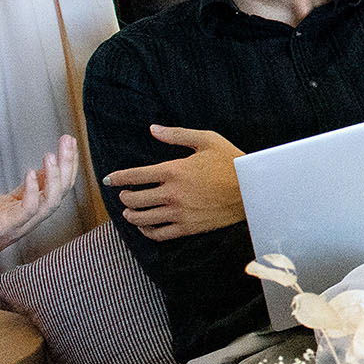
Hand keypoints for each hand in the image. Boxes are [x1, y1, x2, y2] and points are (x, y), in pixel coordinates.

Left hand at [0, 135, 77, 285]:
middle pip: (62, 190)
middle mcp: (33, 218)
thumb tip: (41, 172)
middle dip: (67, 165)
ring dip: (55, 177)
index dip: (68, 165)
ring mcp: (22, 224)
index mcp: (34, 211)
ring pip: (52, 200)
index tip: (69, 144)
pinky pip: (29, 209)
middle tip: (68, 142)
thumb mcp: (6, 203)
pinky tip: (30, 173)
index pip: (61, 186)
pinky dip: (33, 190)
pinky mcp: (8, 227)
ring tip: (52, 155)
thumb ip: (25, 191)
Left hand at [103, 125, 245, 241]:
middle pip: (134, 199)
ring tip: (130, 212)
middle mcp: (171, 193)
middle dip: (124, 197)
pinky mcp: (188, 227)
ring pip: (142, 218)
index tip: (110, 180)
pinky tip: (146, 226)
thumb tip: (152, 129)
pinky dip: (147, 231)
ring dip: (131, 215)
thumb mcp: (207, 140)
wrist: (254, 188)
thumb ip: (177, 134)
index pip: (134, 176)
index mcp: (173, 170)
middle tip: (124, 195)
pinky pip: (159, 234)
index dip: (117, 178)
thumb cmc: (231, 161)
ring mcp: (179, 212)